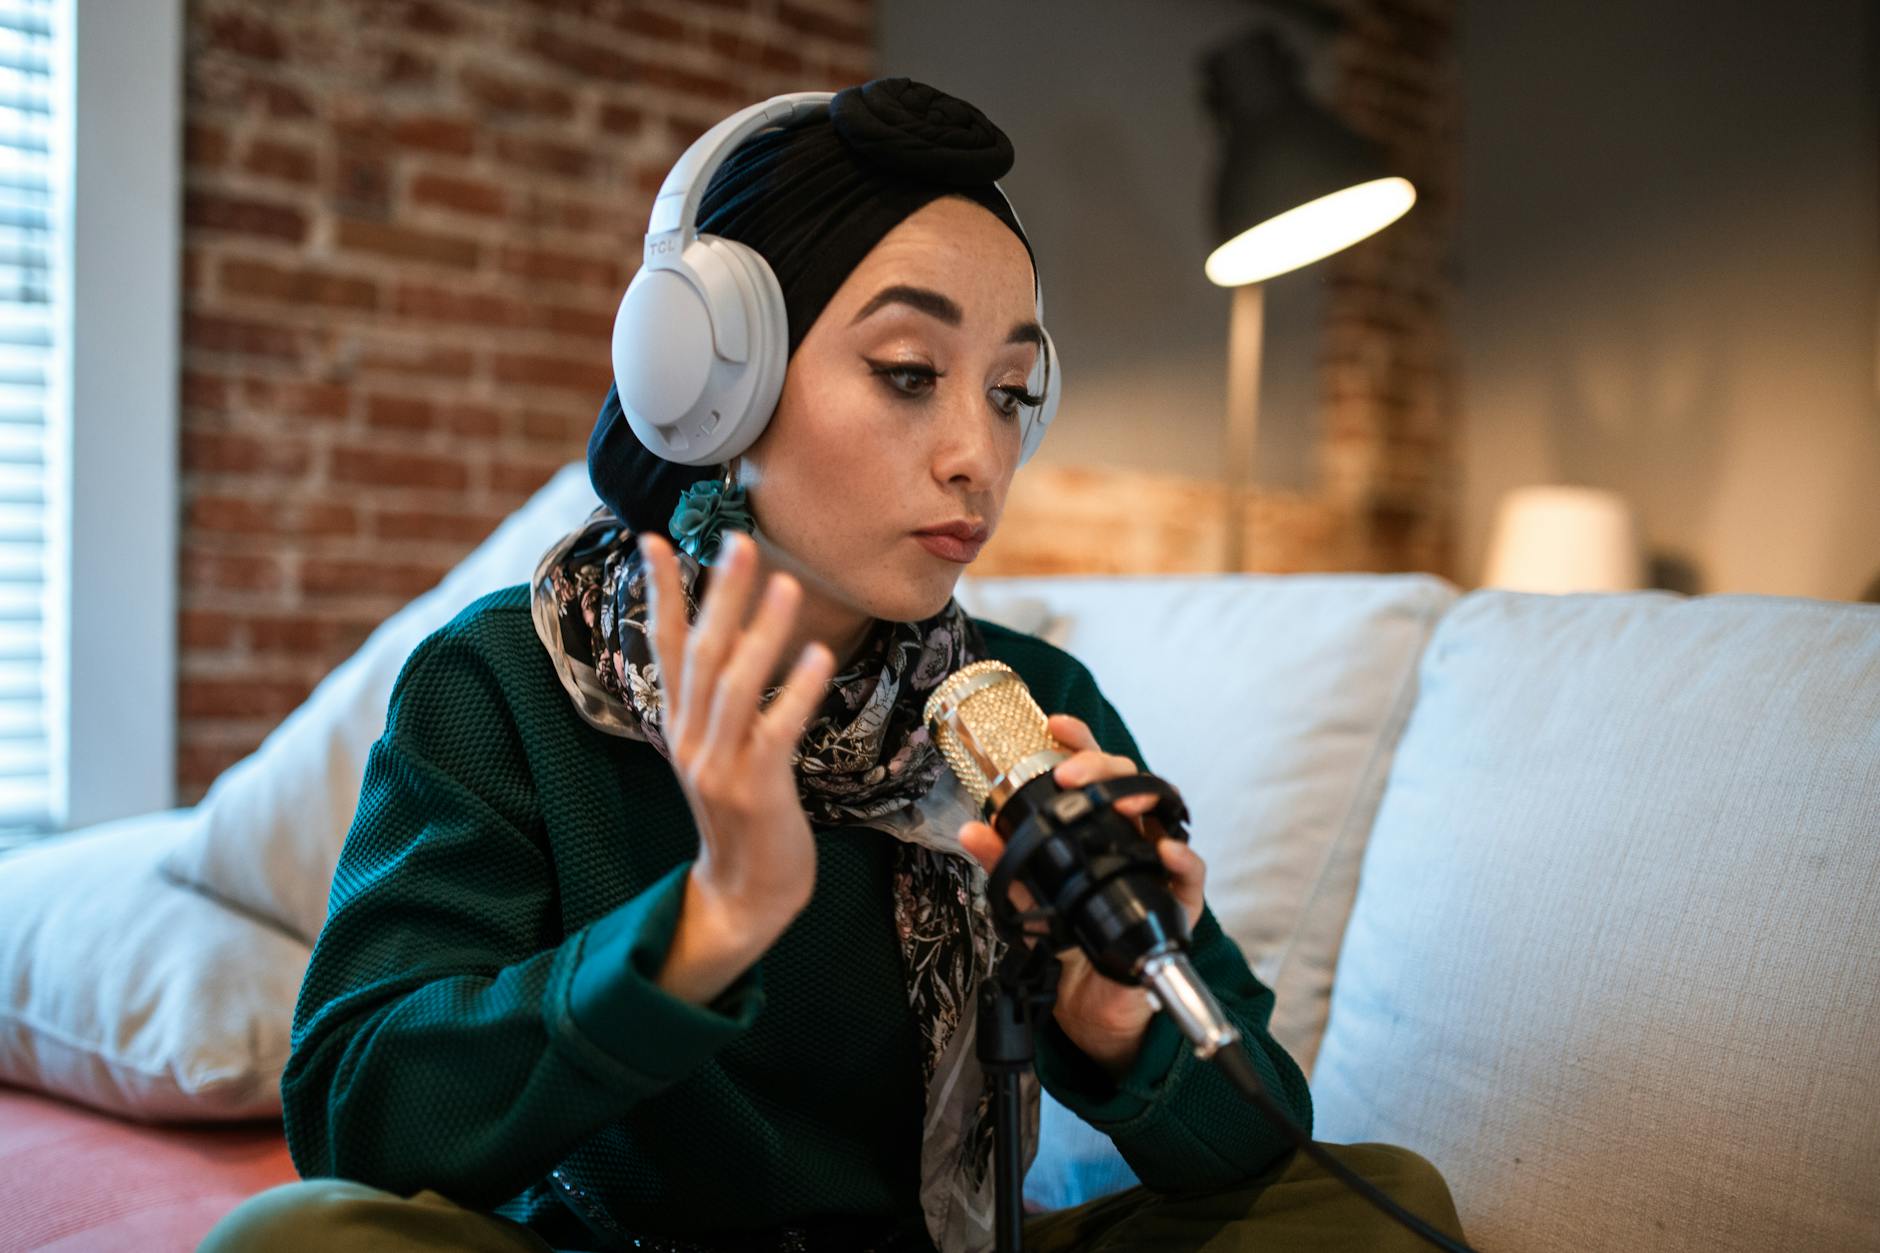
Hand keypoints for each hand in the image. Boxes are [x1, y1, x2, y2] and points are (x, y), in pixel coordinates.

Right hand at [637, 529, 836, 1004]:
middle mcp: (691, 739)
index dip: (662, 593)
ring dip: (761, 632)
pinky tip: (820, 656)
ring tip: (786, 584)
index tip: (656, 539)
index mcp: (681, 726)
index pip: (667, 647)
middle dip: (718, 595)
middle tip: (738, 541)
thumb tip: (731, 643)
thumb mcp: (719, 753)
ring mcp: (719, 765)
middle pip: (703, 654)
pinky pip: (777, 732)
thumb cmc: (744, 817)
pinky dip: (798, 692)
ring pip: (735, 686)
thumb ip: (719, 704)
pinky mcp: (755, 789)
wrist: (744, 897)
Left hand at [957, 713, 1206, 1078]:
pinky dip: (1181, 858)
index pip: (1093, 771)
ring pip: (1163, 811)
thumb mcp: (1030, 896)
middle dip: (1102, 767)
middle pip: (1129, 780)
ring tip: (1117, 799)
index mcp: (1099, 824)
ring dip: (1141, 796)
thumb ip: (1005, 863)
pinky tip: (1163, 850)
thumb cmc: (1071, 936)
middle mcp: (1133, 834)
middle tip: (1071, 773)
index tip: (1055, 725)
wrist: (1092, 999)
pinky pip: (1190, 873)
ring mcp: (1158, 864)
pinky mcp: (1178, 902)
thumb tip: (973, 831)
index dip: (1078, 742)